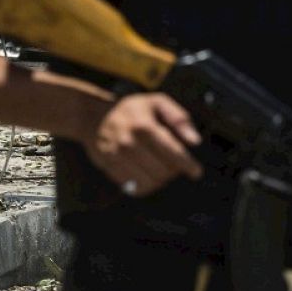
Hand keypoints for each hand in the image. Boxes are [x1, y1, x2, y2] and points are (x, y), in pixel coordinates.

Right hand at [83, 93, 202, 196]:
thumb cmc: (133, 110)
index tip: (196, 172)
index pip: (172, 152)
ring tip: (162, 168)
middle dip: (174, 170)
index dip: (187, 165)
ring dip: (161, 179)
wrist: (95, 117)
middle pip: (163, 171)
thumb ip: (179, 118)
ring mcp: (117, 158)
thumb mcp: (157, 102)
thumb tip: (194, 141)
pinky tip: (148, 173)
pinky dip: (147, 185)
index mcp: (144, 126)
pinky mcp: (110, 169)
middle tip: (175, 164)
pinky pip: (136, 188)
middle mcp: (129, 143)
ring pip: (150, 182)